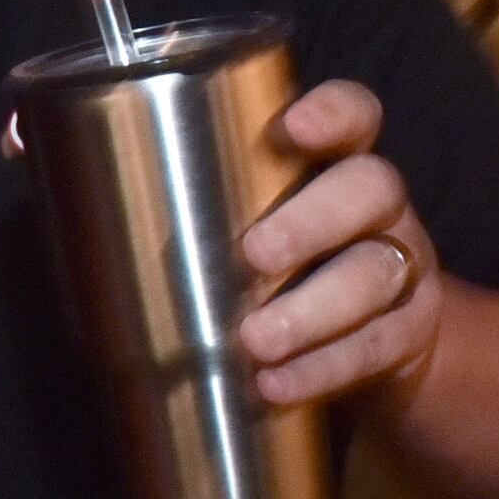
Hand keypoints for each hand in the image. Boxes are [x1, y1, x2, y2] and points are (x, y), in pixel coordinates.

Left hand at [234, 80, 444, 411]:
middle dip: (312, 220)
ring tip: (257, 339)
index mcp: (337, 164)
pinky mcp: (408, 334)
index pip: (354, 118)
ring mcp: (401, 268)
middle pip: (370, 190)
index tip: (294, 125)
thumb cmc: (283, 266)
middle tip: (254, 253)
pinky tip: (275, 385)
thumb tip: (91, 221)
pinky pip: (372, 348)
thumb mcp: (252, 223)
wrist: (369, 343)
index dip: (333, 113)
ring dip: (312, 310)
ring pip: (374, 275)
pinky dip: (319, 369)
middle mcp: (378, 208)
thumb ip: (201, 211)